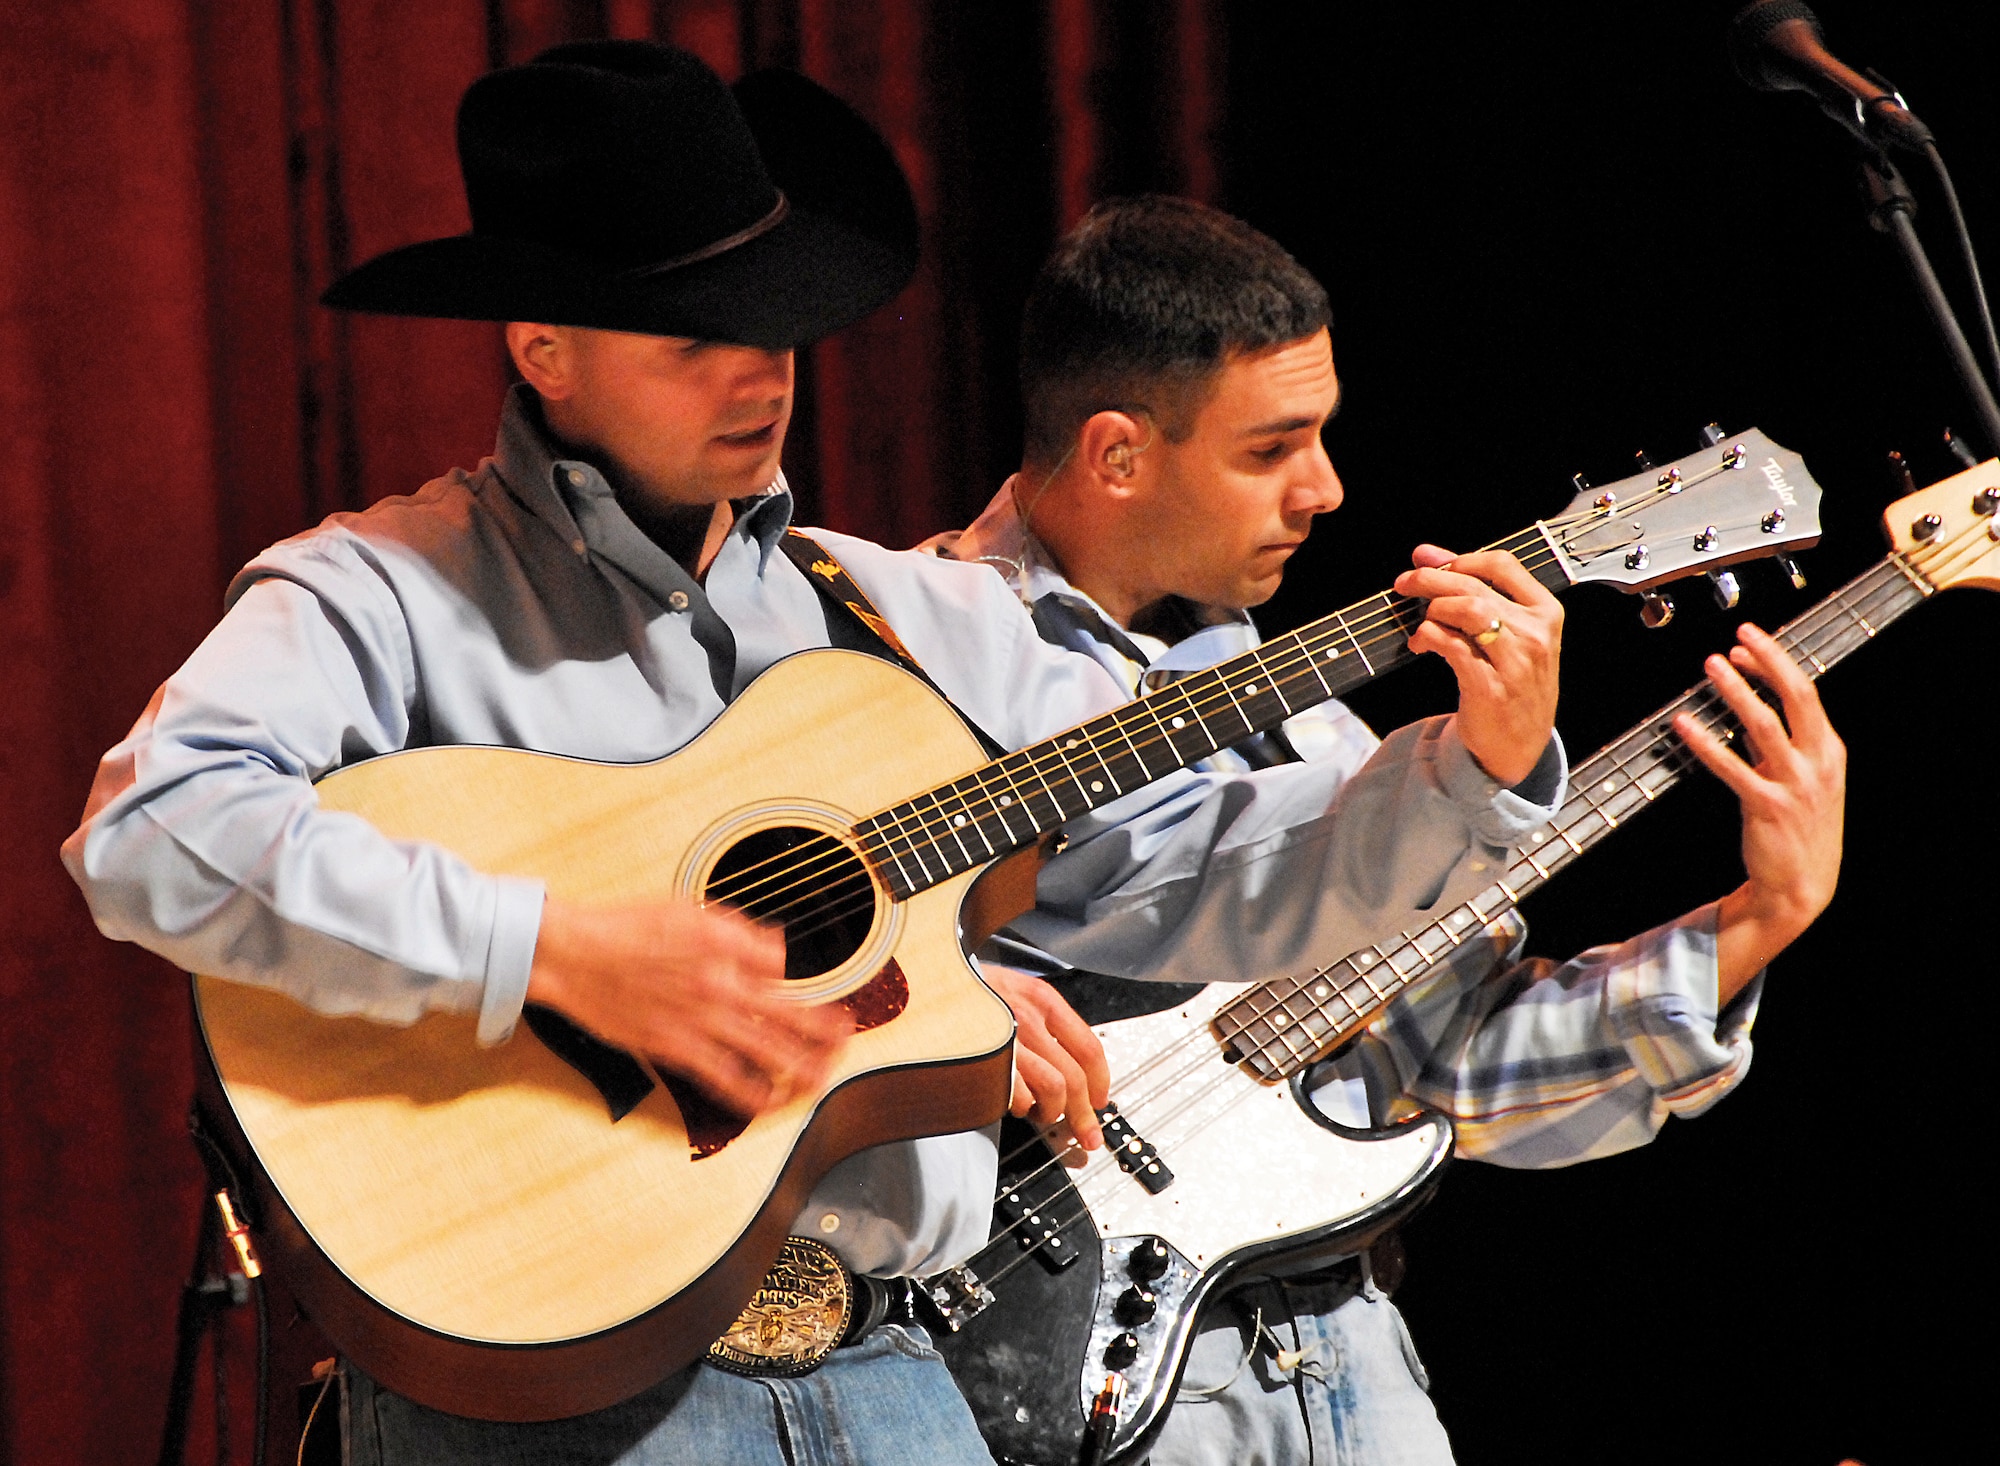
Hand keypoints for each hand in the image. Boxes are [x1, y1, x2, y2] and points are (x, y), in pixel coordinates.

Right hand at [526, 897, 849, 1116]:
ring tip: (823, 1078)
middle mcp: (721, 985)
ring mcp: (700, 1021)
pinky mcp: (674, 1048)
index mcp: (727, 948)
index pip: (784, 974)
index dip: (805, 991)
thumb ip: (737, 931)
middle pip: (790, 1017)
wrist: (573, 953)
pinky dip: (751, 1093)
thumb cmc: (624, 927)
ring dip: (801, 1068)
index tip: (824, 1006)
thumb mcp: (688, 910)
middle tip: (846, 1042)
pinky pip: (723, 1078)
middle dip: (825, 1035)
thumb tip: (775, 951)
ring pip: (766, 1053)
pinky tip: (769, 1102)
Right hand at [980, 965, 1110, 1150]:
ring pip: (1052, 1089)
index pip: (1089, 1048)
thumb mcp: (1014, 990)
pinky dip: (1020, 1107)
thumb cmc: (969, 991)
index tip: (1100, 1102)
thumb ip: (1044, 1022)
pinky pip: (1018, 1096)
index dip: (1100, 1082)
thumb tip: (1071, 1068)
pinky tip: (1012, 1102)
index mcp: (1041, 1000)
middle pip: (1074, 1077)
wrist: (927, 981)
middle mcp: (1027, 1018)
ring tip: (1040, 1112)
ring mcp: (1006, 1040)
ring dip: (1051, 1111)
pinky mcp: (984, 1060)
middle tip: (1086, 1133)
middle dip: (1084, 1115)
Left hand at [1394, 545, 1563, 785]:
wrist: (1519, 747)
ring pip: (1467, 611)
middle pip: (1475, 586)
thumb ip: (1476, 594)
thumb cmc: (1512, 685)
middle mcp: (1535, 634)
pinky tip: (1420, 644)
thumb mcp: (1511, 635)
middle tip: (1404, 583)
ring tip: (1421, 622)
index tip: (1429, 562)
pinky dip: (1428, 637)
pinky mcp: (1490, 687)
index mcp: (1545, 613)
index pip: (1502, 565)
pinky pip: (1452, 646)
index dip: (1460, 558)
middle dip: (1431, 579)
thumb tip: (1427, 555)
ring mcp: (1515, 662)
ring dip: (1433, 610)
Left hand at [1674, 622, 1845, 997]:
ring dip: (1737, 691)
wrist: (1801, 885)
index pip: (1804, 693)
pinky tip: (1684, 724)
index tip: (1745, 643)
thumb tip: (1749, 704)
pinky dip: (1706, 742)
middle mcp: (1817, 762)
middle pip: (1796, 696)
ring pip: (1765, 724)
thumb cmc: (1797, 828)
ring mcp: (1795, 784)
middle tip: (1738, 636)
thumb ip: (1778, 744)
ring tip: (1712, 666)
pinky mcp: (1767, 806)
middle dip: (1768, 660)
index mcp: (1828, 750)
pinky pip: (1731, 766)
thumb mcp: (1801, 779)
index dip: (1775, 663)